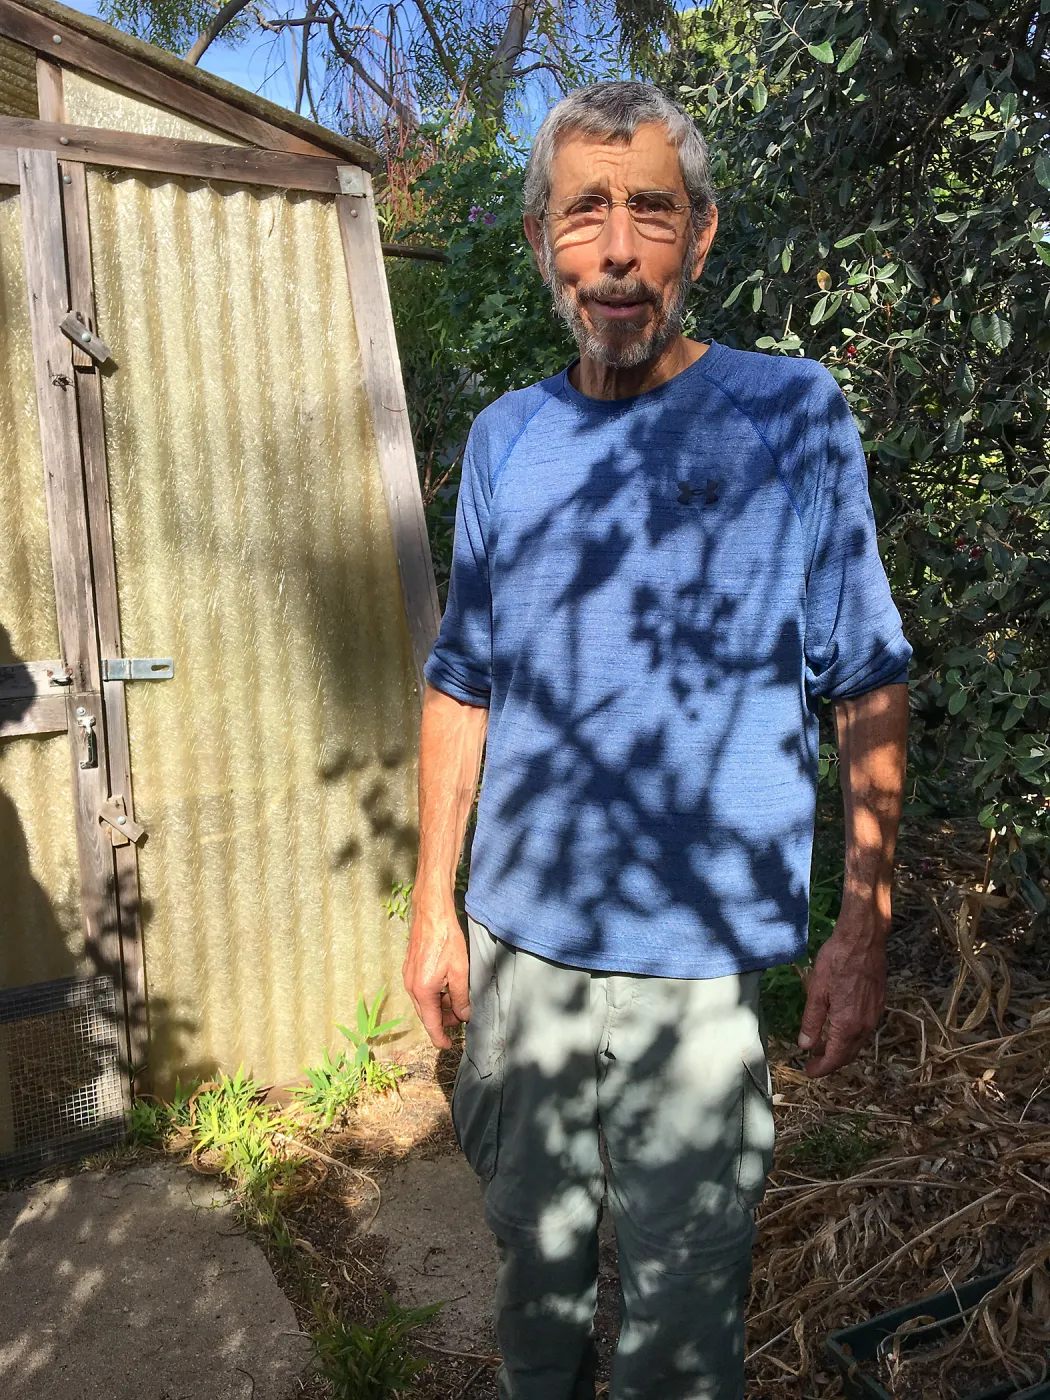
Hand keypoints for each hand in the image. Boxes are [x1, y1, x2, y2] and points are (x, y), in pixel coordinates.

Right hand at [402, 897, 469, 1049]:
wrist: (432, 914)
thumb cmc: (447, 940)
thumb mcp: (460, 971)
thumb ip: (461, 997)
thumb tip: (463, 1016)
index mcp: (423, 991)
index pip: (431, 1023)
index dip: (440, 1037)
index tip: (447, 1046)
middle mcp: (411, 987)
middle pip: (427, 1014)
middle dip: (442, 1020)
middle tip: (460, 1019)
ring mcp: (408, 977)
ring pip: (424, 1002)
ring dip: (439, 1006)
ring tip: (456, 1001)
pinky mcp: (409, 969)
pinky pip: (421, 990)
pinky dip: (433, 995)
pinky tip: (446, 987)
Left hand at [797, 910, 886, 1077]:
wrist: (864, 940)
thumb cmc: (836, 961)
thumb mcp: (816, 991)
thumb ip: (812, 1021)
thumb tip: (805, 1046)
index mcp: (847, 1025)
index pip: (834, 1058)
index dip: (820, 1068)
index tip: (808, 1072)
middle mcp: (865, 1025)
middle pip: (848, 1054)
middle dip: (830, 1061)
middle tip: (812, 1061)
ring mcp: (874, 1015)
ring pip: (857, 1043)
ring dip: (841, 1049)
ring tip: (822, 1046)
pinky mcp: (879, 1004)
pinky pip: (864, 1030)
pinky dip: (851, 1036)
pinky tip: (839, 1028)